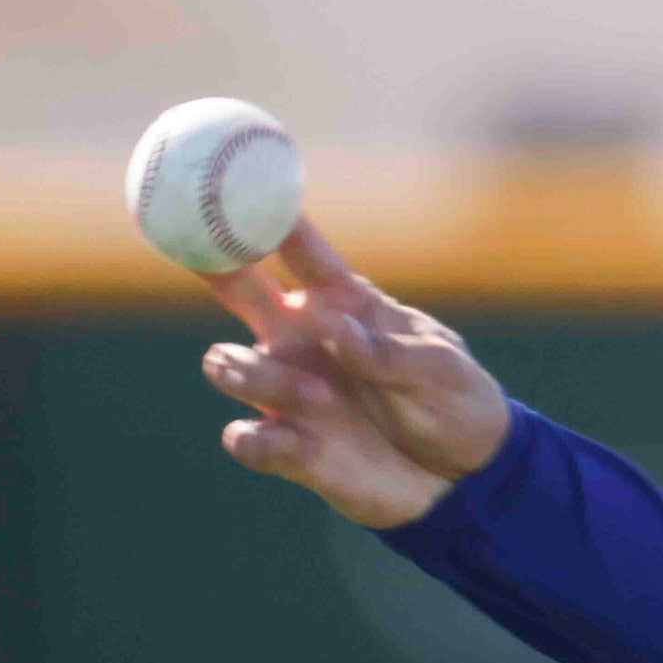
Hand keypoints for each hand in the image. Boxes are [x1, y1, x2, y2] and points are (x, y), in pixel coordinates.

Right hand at [195, 220, 510, 528]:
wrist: (465, 477)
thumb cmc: (456, 404)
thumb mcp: (442, 371)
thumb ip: (390, 352)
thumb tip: (336, 328)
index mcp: (345, 305)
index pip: (301, 252)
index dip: (270, 219)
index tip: (242, 185)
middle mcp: (302, 338)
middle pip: (236, 287)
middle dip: (210, 262)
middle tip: (196, 244)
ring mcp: (288, 390)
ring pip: (228, 364)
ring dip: (262, 375)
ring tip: (322, 396)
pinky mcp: (289, 445)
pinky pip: (245, 437)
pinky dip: (256, 438)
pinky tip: (292, 442)